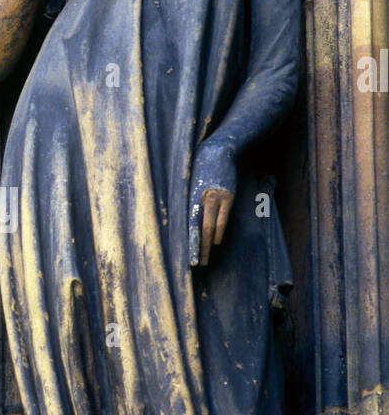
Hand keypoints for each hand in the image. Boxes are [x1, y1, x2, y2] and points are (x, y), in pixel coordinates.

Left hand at [189, 140, 236, 266]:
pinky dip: (219, 231)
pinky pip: (223, 218)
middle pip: (200, 229)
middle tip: (197, 265)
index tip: (187, 257)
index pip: (189, 224)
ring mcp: (217, 197)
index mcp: (190, 195)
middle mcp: (203, 198)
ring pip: (212, 226)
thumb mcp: (190, 182)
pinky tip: (215, 241)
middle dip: (198, 248)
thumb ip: (188, 200)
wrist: (219, 149)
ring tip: (206, 259)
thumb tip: (184, 219)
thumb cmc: (200, 165)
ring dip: (208, 243)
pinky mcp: (228, 195)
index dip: (189, 242)